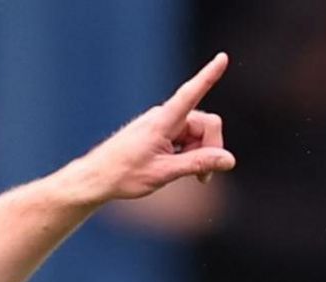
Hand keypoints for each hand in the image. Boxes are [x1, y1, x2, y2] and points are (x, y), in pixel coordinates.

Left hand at [69, 53, 234, 201]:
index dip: (208, 76)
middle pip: (205, 124)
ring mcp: (163, 124)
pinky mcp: (161, 132)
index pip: (190, 94)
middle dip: (210, 148)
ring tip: (186, 176)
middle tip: (203, 178)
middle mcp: (164, 116)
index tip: (222, 58)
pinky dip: (188, 153)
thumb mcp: (164, 172)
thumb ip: (198, 164)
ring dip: (198, 154)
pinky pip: (186, 138)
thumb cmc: (124, 175)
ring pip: (197, 134)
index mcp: (163, 121)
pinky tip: (177, 168)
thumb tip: (230, 159)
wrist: (96, 178)